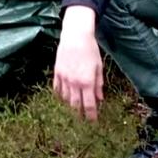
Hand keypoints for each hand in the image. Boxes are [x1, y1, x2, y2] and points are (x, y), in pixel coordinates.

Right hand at [52, 6, 103, 120]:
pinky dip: (61, 95)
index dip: (91, 115)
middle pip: (76, 105)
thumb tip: (100, 98)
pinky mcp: (57, 73)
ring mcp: (64, 78)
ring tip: (74, 108)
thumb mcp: (99, 67)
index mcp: (87, 82)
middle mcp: (75, 83)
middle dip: (80, 113)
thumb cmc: (90, 50)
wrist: (75, 36)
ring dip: (71, 105)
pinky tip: (64, 97)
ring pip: (66, 99)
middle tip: (83, 118)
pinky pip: (57, 89)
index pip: (89, 105)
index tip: (93, 121)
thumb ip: (99, 84)